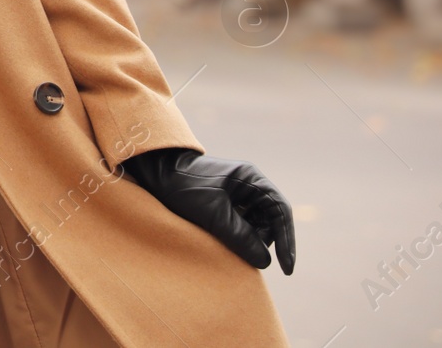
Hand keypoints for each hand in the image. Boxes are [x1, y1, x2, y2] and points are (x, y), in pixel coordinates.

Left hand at [122, 147, 294, 274]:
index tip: (286, 268)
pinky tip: (220, 239)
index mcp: (251, 179)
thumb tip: (264, 262)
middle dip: (261, 240)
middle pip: (269, 221)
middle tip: (242, 252)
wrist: (154, 172)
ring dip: (246, 239)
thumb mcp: (213, 214)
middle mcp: (248, 185)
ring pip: (254, 226)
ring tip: (225, 241)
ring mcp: (237, 194)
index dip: (286, 241)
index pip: (280, 212)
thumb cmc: (183, 186)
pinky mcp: (224, 203)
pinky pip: (240, 225)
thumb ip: (240, 237)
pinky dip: (235, 235)